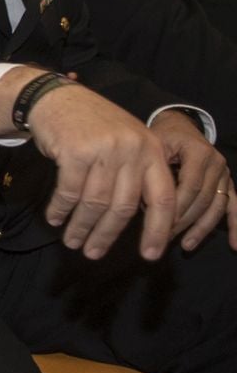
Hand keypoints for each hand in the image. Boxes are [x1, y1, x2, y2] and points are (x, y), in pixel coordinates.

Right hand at [25, 83, 174, 259]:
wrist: (57, 98)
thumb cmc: (92, 126)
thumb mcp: (127, 143)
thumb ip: (138, 175)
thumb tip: (142, 220)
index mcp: (152, 151)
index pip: (163, 198)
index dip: (158, 230)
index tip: (150, 255)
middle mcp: (132, 150)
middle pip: (124, 206)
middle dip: (108, 235)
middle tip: (94, 254)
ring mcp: (104, 150)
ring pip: (95, 202)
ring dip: (81, 227)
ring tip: (72, 242)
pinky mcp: (75, 152)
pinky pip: (69, 192)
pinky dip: (60, 210)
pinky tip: (54, 219)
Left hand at [149, 111, 236, 251]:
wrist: (179, 126)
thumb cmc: (161, 137)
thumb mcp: (153, 146)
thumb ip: (152, 172)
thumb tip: (144, 206)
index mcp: (198, 152)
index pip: (189, 186)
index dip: (174, 207)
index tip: (157, 224)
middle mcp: (216, 163)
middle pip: (202, 199)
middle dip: (183, 221)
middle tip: (163, 239)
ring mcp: (224, 174)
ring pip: (216, 206)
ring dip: (201, 228)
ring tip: (186, 246)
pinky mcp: (227, 183)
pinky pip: (233, 206)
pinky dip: (235, 226)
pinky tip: (235, 245)